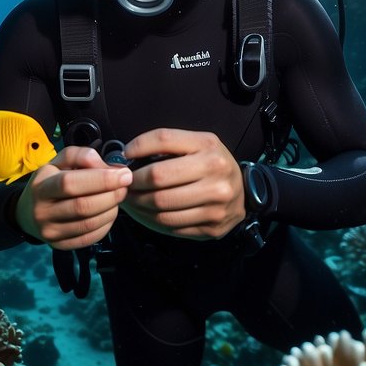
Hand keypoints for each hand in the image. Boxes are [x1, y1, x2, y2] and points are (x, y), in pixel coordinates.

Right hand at [14, 146, 131, 250]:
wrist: (27, 212)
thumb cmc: (49, 182)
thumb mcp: (58, 161)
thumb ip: (81, 156)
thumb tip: (107, 167)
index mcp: (41, 186)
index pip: (71, 184)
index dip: (101, 179)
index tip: (123, 175)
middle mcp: (42, 211)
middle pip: (83, 206)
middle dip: (111, 195)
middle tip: (125, 186)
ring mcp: (50, 232)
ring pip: (89, 224)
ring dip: (111, 210)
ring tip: (117, 198)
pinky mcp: (60, 246)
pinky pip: (89, 238)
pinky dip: (106, 225)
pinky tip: (109, 213)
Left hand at [119, 128, 244, 239]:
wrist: (242, 192)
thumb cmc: (211, 165)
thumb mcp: (196, 144)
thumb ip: (167, 144)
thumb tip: (128, 154)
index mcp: (208, 146)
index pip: (163, 139)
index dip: (138, 146)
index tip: (125, 155)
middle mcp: (215, 172)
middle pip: (158, 177)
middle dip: (133, 182)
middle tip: (123, 184)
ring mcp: (216, 202)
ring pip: (161, 206)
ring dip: (138, 204)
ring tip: (130, 199)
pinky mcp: (212, 225)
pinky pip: (171, 225)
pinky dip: (151, 220)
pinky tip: (145, 213)